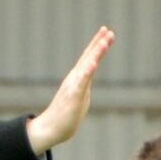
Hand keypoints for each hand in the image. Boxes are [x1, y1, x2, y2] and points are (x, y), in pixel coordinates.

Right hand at [26, 26, 114, 154]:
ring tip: (104, 42)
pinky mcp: (74, 96)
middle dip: (99, 44)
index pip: (89, 58)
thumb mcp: (79, 96)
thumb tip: (87, 78)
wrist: (52, 129)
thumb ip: (83, 86)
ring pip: (86, 66)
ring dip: (96, 53)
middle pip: (88, 57)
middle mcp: (75, 78)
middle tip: (108, 31)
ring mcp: (74, 86)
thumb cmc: (66, 115)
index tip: (106, 31)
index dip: (97, 44)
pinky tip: (94, 63)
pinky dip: (88, 71)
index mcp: (78, 78)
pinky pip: (82, 82)